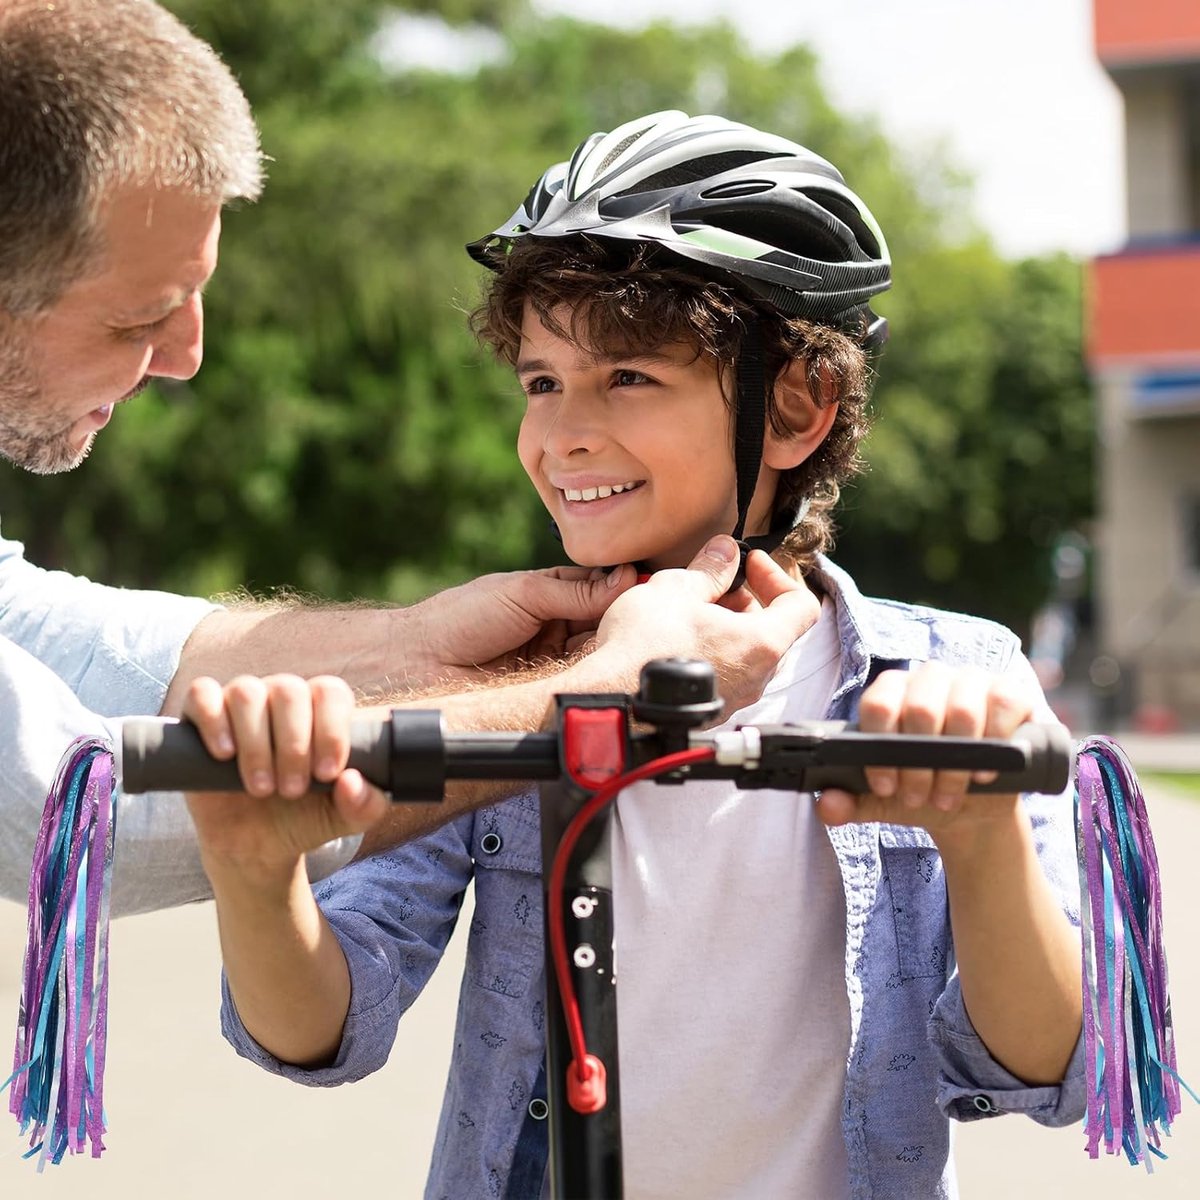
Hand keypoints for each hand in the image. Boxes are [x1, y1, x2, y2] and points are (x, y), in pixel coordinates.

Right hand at [181, 674, 389, 878]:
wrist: (255, 845)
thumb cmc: (304, 818)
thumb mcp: (346, 818)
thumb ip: (366, 805)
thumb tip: (352, 781)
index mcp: (321, 709)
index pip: (330, 692)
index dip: (331, 729)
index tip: (327, 774)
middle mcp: (281, 697)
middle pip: (289, 690)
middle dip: (294, 745)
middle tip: (293, 790)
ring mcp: (240, 703)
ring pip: (247, 692)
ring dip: (257, 744)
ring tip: (262, 788)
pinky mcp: (201, 717)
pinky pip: (202, 694)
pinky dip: (214, 720)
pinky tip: (225, 755)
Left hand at [404, 564, 637, 679]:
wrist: (420, 662)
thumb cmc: (461, 618)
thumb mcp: (524, 592)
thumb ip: (576, 591)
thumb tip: (625, 580)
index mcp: (551, 594)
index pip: (601, 587)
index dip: (626, 587)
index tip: (654, 587)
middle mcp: (557, 626)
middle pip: (607, 620)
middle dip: (629, 618)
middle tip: (653, 616)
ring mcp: (555, 659)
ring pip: (601, 651)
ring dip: (618, 645)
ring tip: (639, 639)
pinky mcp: (550, 689)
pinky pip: (584, 680)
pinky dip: (601, 672)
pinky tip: (617, 665)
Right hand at [589, 536, 820, 718]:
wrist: (610, 699)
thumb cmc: (644, 646)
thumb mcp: (677, 589)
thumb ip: (710, 568)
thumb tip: (725, 551)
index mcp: (761, 644)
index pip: (802, 606)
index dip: (779, 577)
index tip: (750, 565)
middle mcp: (756, 677)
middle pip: (773, 630)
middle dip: (748, 600)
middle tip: (715, 583)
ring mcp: (734, 698)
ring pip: (746, 654)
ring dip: (727, 626)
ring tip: (691, 609)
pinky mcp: (710, 710)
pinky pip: (725, 674)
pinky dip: (712, 650)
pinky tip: (679, 637)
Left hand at [815, 661, 1037, 843]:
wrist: (971, 810)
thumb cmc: (921, 792)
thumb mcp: (882, 803)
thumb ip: (850, 803)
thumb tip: (827, 805)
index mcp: (893, 691)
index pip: (879, 702)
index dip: (881, 748)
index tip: (886, 786)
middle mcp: (930, 678)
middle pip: (920, 707)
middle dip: (918, 765)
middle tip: (918, 797)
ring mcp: (972, 681)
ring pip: (962, 711)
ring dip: (954, 765)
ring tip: (948, 795)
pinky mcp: (1011, 692)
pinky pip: (1003, 705)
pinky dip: (994, 745)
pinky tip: (983, 774)